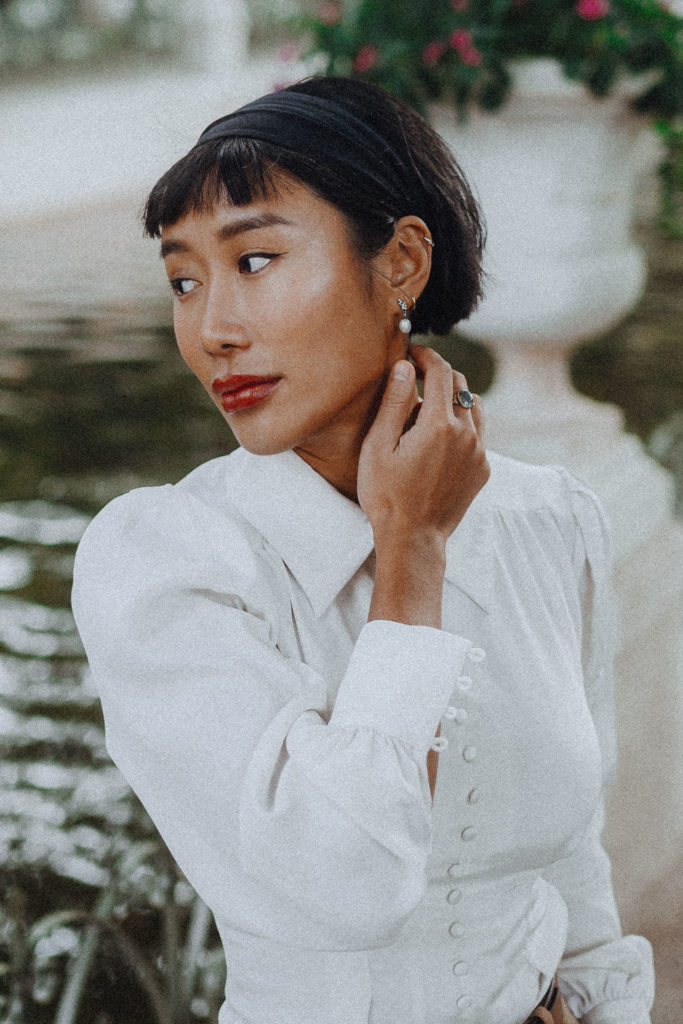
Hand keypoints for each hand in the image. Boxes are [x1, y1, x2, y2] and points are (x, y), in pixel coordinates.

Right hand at [358, 344, 488, 548]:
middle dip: (438, 374)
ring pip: (474, 406)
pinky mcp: (483, 469)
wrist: (413, 540)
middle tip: (414, 379)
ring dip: (453, 398)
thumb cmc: (386, 496)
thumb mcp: (378, 447)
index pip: (441, 371)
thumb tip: (406, 367)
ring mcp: (479, 453)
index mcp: (439, 425)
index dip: (425, 356)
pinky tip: (437, 439)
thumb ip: (394, 403)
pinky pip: (477, 433)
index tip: (411, 353)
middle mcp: (467, 435)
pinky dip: (461, 424)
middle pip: (460, 384)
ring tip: (426, 410)